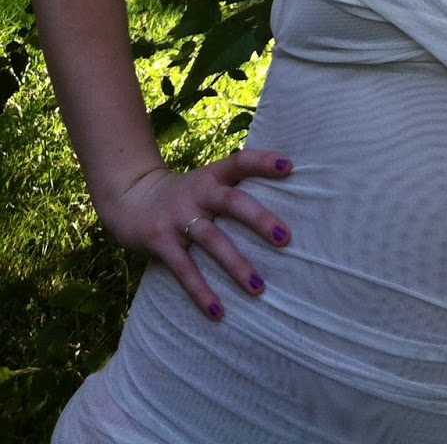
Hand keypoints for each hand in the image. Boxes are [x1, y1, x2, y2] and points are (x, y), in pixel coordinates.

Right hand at [98, 150, 292, 320]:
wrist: (129, 197)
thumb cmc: (184, 195)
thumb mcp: (206, 182)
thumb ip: (235, 188)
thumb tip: (286, 205)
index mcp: (212, 176)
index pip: (240, 161)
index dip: (263, 162)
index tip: (289, 167)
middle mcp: (197, 193)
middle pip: (232, 202)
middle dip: (259, 219)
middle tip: (286, 238)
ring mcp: (177, 217)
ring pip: (212, 240)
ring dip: (236, 265)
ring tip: (259, 288)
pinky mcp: (159, 241)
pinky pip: (184, 270)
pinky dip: (201, 292)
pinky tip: (218, 312)